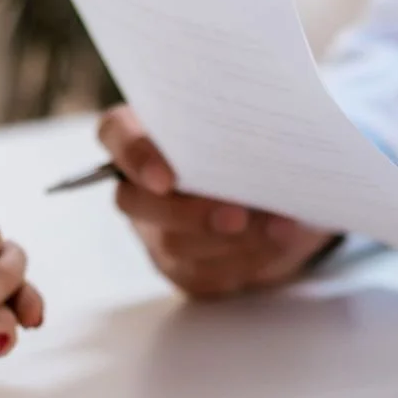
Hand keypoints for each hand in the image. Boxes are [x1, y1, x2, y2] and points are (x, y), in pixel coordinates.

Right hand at [99, 105, 339, 298]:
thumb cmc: (257, 143)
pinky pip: (205, 273)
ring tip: (280, 226)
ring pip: (174, 244)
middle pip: (136, 203)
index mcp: (142, 131)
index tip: (166, 178)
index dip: (135, 156)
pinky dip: (249, 256)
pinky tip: (280, 240)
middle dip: (190, 213)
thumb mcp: (254, 124)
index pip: (116, 133)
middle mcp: (139, 185)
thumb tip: (266, 146)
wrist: (281, 192)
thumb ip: (244, 128)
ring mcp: (156, 231)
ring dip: (231, 239)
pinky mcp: (183, 268)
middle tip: (238, 215)